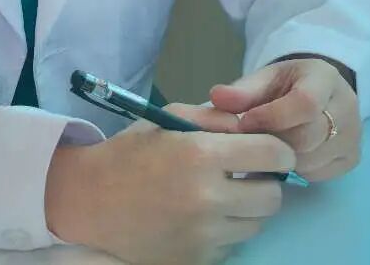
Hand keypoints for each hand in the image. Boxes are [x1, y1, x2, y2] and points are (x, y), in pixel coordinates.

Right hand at [45, 102, 295, 264]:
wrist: (90, 201)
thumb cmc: (131, 152)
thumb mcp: (170, 118)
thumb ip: (215, 118)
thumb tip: (252, 127)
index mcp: (201, 155)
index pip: (271, 154)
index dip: (279, 151)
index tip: (272, 151)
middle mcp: (208, 198)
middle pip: (273, 197)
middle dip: (266, 182)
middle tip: (247, 175)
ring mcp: (203, 235)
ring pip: (256, 225)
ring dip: (247, 209)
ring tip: (221, 195)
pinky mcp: (197, 260)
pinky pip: (232, 245)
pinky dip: (225, 231)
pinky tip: (201, 216)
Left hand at [209, 57, 361, 182]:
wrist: (317, 93)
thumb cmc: (287, 85)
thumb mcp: (265, 78)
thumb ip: (242, 90)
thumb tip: (216, 97)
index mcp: (325, 77)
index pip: (305, 103)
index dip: (272, 117)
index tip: (245, 121)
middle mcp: (347, 106)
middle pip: (308, 136)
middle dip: (273, 140)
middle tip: (252, 137)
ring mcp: (354, 136)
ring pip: (311, 159)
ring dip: (281, 157)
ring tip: (266, 144)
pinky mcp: (352, 159)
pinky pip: (318, 174)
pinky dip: (295, 169)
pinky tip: (284, 154)